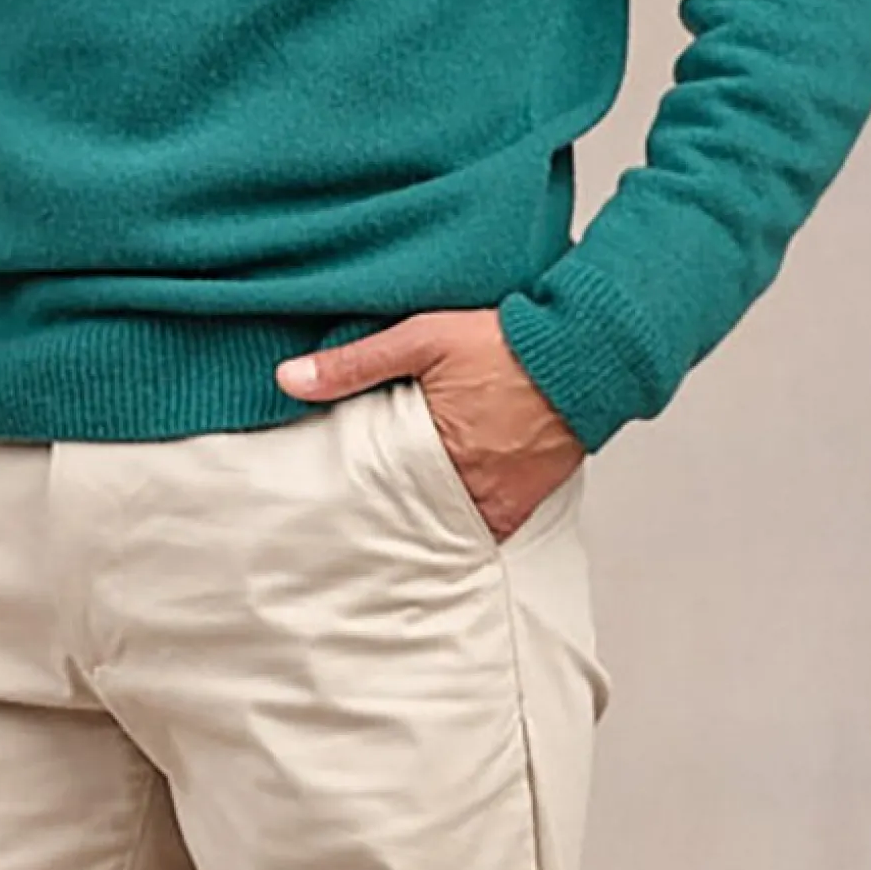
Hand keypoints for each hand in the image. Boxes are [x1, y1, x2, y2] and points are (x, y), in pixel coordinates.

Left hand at [275, 308, 585, 542]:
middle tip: (348, 523)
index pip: (371, 489)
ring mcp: (498, 501)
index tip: (322, 502)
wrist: (582, 355)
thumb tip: (288, 379)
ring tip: (389, 522)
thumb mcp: (420, 337)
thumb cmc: (504, 343)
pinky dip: (461, 527)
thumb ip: (354, 362)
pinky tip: (437, 524)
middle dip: (380, 515)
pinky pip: (485, 531)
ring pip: (443, 526)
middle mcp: (466, 486)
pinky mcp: (524, 504)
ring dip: (420, 521)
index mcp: (432, 449)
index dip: (347, 494)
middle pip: (406, 514)